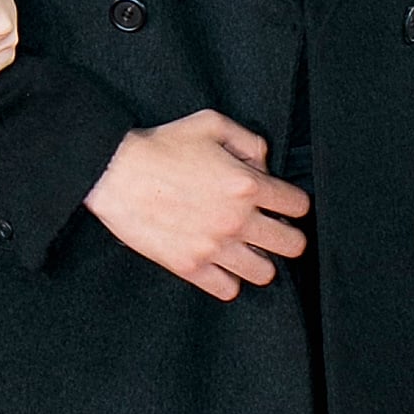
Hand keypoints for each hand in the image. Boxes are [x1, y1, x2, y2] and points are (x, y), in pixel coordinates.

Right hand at [84, 112, 308, 299]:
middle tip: (270, 230)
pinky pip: (228, 289)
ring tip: (244, 250)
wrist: (115, 173)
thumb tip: (264, 166)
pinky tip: (219, 264)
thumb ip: (249, 141)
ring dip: (260, 261)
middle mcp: (237, 220)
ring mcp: (214, 248)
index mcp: (247, 184)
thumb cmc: (160, 145)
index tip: (281, 205)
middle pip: (293, 245)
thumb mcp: (211, 124)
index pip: (299, 206)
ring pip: (265, 273)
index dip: (293, 204)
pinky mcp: (189, 267)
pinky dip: (228, 280)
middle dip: (287, 236)